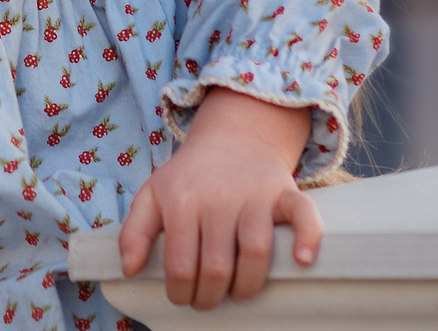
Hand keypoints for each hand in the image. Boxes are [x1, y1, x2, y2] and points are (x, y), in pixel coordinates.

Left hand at [117, 88, 320, 309]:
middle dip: (210, 296)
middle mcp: (218, 198)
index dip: (180, 291)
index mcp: (182, 201)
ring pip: (255, 252)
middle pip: (216, 267)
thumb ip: (134, 231)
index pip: (180, 264)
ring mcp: (254, 195)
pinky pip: (303, 214)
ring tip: (238, 295)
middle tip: (207, 300)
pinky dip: (308, 237)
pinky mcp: (284, 192)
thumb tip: (129, 270)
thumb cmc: (190, 176)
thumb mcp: (152, 194)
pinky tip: (302, 260)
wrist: (232, 137)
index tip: (182, 298)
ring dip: (247, 286)